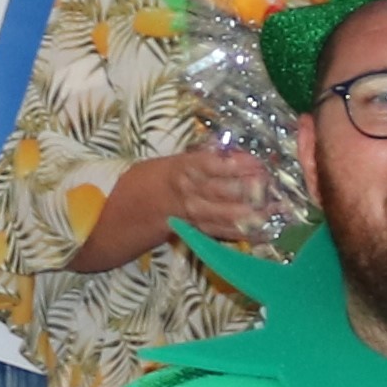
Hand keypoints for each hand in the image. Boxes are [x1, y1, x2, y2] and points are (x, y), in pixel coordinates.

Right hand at [81, 144, 282, 272]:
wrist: (110, 215)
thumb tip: (233, 153)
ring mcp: (186, 213)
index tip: (258, 162)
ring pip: (221, 214)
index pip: (209, 164)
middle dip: (249, 190)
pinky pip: (216, 232)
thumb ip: (198, 161)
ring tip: (276, 211)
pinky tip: (261, 232)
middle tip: (275, 188)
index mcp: (177, 168)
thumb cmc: (141, 183)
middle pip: (220, 190)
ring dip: (251, 213)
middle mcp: (183, 191)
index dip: (235, 164)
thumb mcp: (165, 165)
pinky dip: (239, 233)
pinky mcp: (188, 230)